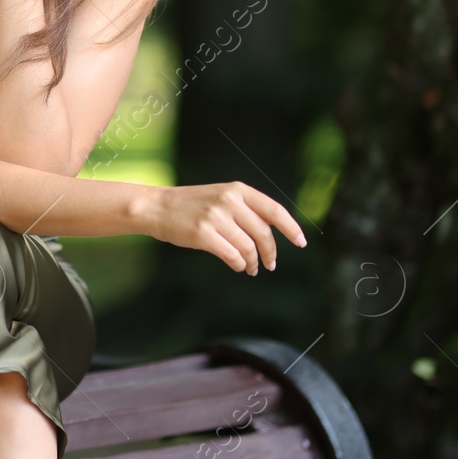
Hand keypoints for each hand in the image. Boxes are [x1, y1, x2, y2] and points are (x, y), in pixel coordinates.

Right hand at [146, 181, 306, 275]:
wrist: (156, 207)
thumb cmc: (191, 205)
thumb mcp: (221, 197)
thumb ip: (246, 210)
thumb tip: (271, 234)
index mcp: (238, 190)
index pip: (274, 211)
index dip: (291, 228)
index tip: (300, 243)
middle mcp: (229, 201)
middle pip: (263, 233)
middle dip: (270, 253)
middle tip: (270, 265)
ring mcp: (215, 217)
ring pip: (248, 247)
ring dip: (253, 262)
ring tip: (251, 268)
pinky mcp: (203, 234)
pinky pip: (232, 255)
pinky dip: (239, 264)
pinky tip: (238, 266)